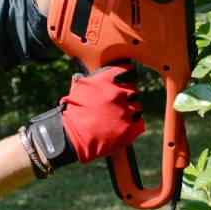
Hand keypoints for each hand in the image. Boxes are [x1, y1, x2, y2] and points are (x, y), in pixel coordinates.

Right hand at [27, 62, 143, 168]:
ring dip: (130, 111)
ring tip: (117, 117)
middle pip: (133, 90)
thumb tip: (82, 75)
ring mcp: (125, 111)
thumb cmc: (73, 112)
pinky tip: (121, 127)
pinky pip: (138, 123)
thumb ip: (86, 80)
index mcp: (106, 81)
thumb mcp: (77, 89)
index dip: (127, 77)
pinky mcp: (129, 129)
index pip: (129, 72)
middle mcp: (118, 93)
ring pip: (137, 107)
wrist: (72, 138)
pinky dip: (132, 125)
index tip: (124, 82)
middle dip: (127, 96)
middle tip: (117, 104)